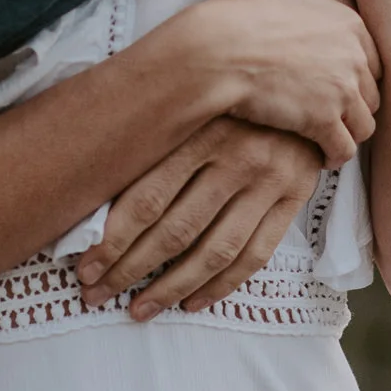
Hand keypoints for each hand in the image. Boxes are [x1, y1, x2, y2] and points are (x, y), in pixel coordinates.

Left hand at [76, 118, 324, 320]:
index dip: (111, 241)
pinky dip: (220, 286)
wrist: (305, 81)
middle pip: (174, 230)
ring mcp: (269, 181)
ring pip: (213, 252)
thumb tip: (96, 199)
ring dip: (171, 288)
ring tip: (138, 309)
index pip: (146, 199)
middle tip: (96, 294)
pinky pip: (254, 256)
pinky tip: (190, 303)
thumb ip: (155, 146)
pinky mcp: (294, 198)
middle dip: (128, 269)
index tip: (85, 268)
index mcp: (200, 130)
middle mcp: (236, 156)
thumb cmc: (230, 98)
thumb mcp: (191, 108)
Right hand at [159, 0, 381, 165]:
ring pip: (364, 124)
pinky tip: (318, 154)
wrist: (214, 48)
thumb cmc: (239, 9)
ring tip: (325, 135)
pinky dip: (333, 155)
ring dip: (347, 132)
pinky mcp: (322, 120)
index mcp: (349, 21)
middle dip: (355, 105)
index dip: (357, 75)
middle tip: (329, 113)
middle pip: (373, 93)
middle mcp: (354, 55)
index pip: (375, 59)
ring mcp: (341, 89)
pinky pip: (343, 149)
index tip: (336, 84)